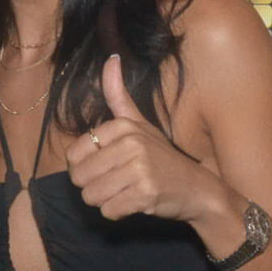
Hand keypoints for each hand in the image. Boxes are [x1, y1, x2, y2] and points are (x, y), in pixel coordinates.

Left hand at [65, 55, 228, 223]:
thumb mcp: (141, 124)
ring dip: (105, 201)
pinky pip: (108, 211)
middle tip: (118, 182)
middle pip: (80, 178)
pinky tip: (136, 203)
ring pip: (92, 196)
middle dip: (94, 187)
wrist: (197, 189)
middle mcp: (131, 144)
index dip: (84, 167)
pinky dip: (118, 212)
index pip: (74, 154)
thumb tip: (110, 58)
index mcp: (124, 126)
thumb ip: (119, 96)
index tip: (108, 166)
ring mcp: (139, 169)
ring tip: (127, 192)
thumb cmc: (162, 158)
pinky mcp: (145, 194)